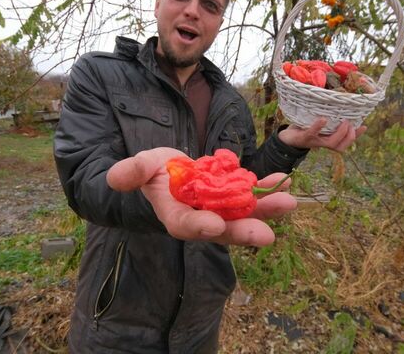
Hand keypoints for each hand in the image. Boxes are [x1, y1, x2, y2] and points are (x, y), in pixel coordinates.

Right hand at [106, 148, 296, 246]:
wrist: (170, 171)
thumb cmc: (152, 171)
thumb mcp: (139, 167)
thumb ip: (131, 172)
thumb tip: (116, 177)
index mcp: (175, 215)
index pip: (185, 225)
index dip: (199, 226)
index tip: (215, 225)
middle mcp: (201, 217)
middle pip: (223, 229)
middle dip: (244, 232)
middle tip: (267, 236)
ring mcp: (220, 207)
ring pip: (244, 214)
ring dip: (266, 211)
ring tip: (288, 203)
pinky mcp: (233, 196)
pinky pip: (252, 195)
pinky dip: (267, 190)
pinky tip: (284, 183)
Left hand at [278, 117, 365, 151]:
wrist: (286, 137)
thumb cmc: (305, 127)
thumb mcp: (319, 123)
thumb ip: (330, 118)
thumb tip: (341, 105)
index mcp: (328, 140)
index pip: (345, 142)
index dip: (356, 136)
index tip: (364, 126)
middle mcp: (323, 143)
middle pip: (340, 147)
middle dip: (349, 136)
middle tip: (351, 124)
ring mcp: (314, 141)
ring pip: (330, 143)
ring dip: (339, 133)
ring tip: (344, 122)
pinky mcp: (304, 137)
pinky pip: (312, 133)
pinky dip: (318, 127)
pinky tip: (323, 119)